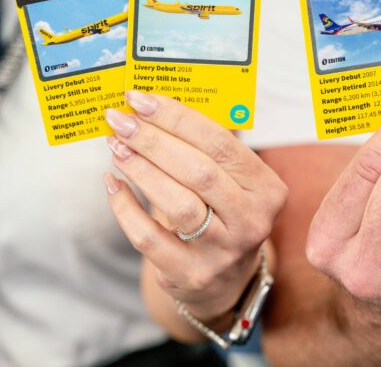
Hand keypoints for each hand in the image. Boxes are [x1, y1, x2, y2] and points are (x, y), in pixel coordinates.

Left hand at [103, 91, 287, 323]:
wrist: (226, 280)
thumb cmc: (223, 213)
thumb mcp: (232, 182)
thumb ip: (207, 150)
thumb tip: (154, 108)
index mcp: (267, 188)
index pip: (221, 144)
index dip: (178, 118)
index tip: (141, 100)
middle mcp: (252, 220)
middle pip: (199, 172)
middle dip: (153, 140)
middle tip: (120, 121)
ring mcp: (223, 251)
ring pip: (177, 204)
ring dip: (140, 169)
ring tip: (115, 146)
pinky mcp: (191, 274)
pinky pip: (149, 237)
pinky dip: (125, 208)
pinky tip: (113, 184)